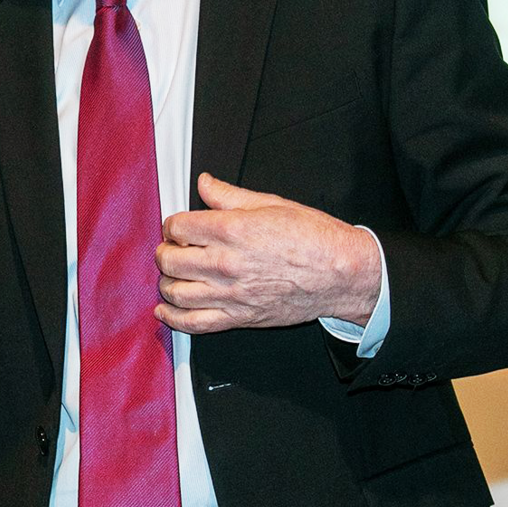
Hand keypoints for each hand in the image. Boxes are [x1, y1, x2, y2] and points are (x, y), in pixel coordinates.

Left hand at [154, 173, 380, 333]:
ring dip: (166, 282)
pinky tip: (165, 309)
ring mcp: (232, 294)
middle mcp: (226, 263)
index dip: (173, 224)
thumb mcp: (271, 204)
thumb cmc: (314, 237)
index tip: (179, 226)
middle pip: (170, 260)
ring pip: (176, 292)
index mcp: (232, 230)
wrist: (342, 274)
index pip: (178, 226)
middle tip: (172, 248)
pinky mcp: (240, 317)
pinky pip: (196, 323)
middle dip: (165, 252)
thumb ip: (230, 196)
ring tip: (173, 274)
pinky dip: (174, 318)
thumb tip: (204, 183)